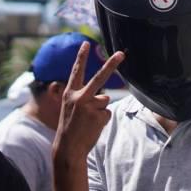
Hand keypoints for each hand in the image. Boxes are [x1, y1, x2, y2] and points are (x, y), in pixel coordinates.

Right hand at [53, 43, 124, 161]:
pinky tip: (92, 126)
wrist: (68, 147)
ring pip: (105, 100)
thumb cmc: (71, 127)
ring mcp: (89, 106)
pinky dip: (102, 120)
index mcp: (70, 93)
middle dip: (111, 64)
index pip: (76, 71)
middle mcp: (79, 97)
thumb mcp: (72, 109)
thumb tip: (105, 97)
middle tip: (121, 53)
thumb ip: (86, 98)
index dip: (81, 57)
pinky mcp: (99, 115)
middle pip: (99, 77)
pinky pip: (107, 113)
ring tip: (88, 121)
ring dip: (100, 110)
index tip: (86, 43)